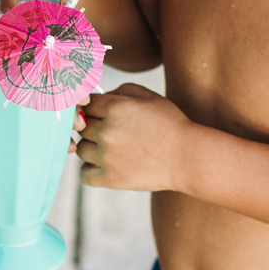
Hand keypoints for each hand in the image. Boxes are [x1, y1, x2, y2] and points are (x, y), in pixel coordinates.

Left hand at [76, 84, 194, 189]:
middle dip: (92, 127)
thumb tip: (100, 98)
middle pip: (81, 126)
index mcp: (115, 107)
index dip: (93, 109)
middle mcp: (107, 130)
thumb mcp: (151, 98)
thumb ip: (122, 91)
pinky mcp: (110, 178)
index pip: (86, 104)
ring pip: (80, 149)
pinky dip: (89, 170)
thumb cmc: (171, 125)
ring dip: (90, 148)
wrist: (188, 157)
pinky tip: (100, 166)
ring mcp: (107, 156)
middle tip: (108, 133)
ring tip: (106, 149)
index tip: (102, 115)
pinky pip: (84, 174)